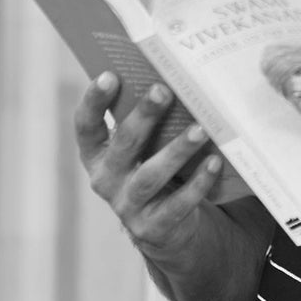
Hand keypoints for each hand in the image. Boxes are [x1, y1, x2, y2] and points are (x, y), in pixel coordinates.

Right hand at [73, 73, 224, 269]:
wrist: (167, 228)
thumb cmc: (154, 168)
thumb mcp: (143, 147)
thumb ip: (147, 120)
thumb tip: (170, 72)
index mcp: (97, 155)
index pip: (86, 127)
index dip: (93, 102)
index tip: (109, 75)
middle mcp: (106, 180)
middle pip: (123, 145)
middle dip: (143, 116)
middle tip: (163, 90)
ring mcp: (128, 206)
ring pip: (150, 176)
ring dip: (176, 151)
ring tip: (199, 129)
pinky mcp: (154, 227)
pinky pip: (177, 204)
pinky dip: (198, 183)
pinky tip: (215, 162)